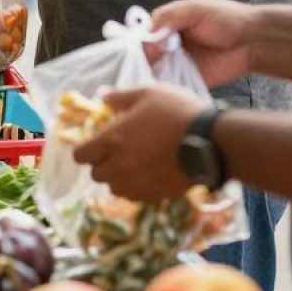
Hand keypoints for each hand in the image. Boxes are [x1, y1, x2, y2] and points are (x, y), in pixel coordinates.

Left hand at [73, 86, 200, 200]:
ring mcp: (138, 183)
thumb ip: (120, 97)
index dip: (84, 149)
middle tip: (113, 152)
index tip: (93, 142)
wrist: (211, 142)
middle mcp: (120, 165)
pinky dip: (134, 188)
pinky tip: (146, 175)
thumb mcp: (147, 93)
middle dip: (100, 163)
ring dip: (116, 178)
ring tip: (130, 165)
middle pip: (95, 174)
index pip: (80, 155)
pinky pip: (134, 197)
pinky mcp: (156, 195)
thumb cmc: (177, 112)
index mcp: (113, 140)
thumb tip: (101, 96)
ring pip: (114, 188)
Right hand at [148, 0, 256, 87]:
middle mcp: (170, 44)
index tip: (144, 50)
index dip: (141, 43)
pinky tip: (160, 90)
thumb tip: (146, 32)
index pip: (145, 35)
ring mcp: (180, 63)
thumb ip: (170, 16)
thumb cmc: (225, 18)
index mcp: (168, 25)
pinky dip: (165, 86)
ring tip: (149, 80)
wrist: (253, 40)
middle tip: (148, 65)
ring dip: (152, 74)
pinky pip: (173, 84)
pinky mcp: (191, 79)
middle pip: (147, 54)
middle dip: (144, 60)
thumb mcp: (195, 8)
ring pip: (157, 70)